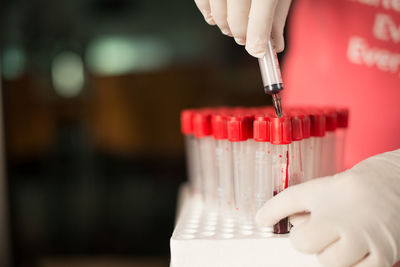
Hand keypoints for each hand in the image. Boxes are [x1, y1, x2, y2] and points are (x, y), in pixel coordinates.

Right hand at [193, 0, 291, 56]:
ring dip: (225, 26)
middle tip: (245, 39)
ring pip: (218, 15)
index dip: (258, 40)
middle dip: (241, 35)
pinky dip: (209, 13)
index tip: (257, 51)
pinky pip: (202, 2)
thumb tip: (275, 46)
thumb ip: (276, 17)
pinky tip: (216, 14)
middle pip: (237, 21)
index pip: (261, 19)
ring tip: (232, 26)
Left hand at [256, 149, 399, 266]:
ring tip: (340, 239)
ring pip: (328, 263)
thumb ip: (286, 204)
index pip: (293, 217)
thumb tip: (262, 220)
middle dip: (308, 241)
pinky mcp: (383, 254)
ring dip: (329, 256)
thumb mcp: (315, 189)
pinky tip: (355, 250)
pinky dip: (351, 265)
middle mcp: (344, 218)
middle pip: (305, 245)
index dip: (285, 223)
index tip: (272, 223)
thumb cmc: (348, 190)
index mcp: (324, 199)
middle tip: (322, 231)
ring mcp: (365, 238)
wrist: (392, 185)